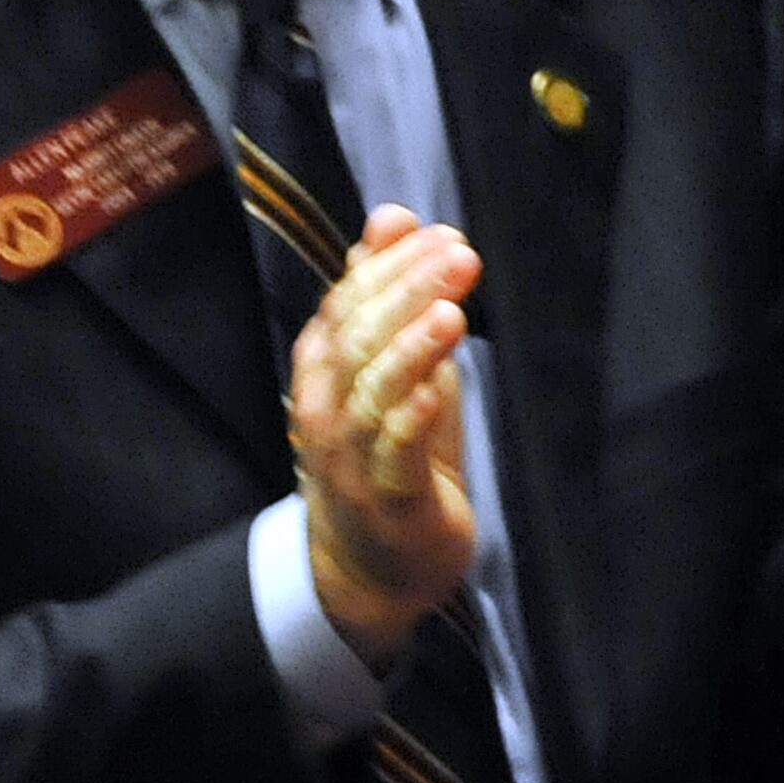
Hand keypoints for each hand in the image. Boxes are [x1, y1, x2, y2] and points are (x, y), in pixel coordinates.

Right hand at [289, 205, 479, 664]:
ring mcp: (348, 452)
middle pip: (360, 336)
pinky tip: (438, 388)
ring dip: (411, 348)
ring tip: (451, 312)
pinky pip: (393, 450)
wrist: (371, 566)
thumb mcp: (396, 365)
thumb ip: (393, 295)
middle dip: (408, 290)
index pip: (346, 301)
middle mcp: (325, 404)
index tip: (440, 233)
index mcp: (324, 366)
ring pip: (373, 389)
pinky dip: (412, 416)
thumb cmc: (390, 453)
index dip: (389, 265)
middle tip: (459, 255)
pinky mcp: (384, 496)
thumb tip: (394, 216)